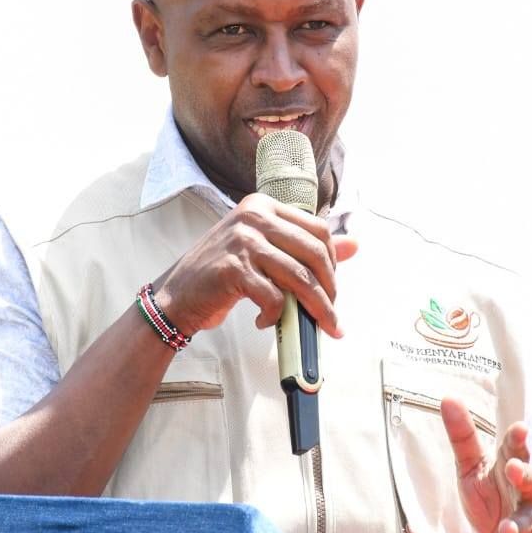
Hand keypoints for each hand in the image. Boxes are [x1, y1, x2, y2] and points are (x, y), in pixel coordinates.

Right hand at [154, 193, 357, 337]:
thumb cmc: (221, 274)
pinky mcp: (233, 268)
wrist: (176, 296)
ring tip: (314, 326)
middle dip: (329, 291)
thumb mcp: (264, 251)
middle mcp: (254, 216)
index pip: (318, 230)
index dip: (332, 264)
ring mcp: (243, 240)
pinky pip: (274, 297)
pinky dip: (275, 316)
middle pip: (314, 253)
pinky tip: (264, 321)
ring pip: (299, 277)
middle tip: (330, 316)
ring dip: (314, 309)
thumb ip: (306, 246)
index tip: (331, 288)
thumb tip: (355, 245)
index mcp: (263, 206)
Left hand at [440, 404, 531, 532]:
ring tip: (505, 529)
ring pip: (531, 521)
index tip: (519, 428)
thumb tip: (448, 397)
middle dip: (524, 474)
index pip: (516, 450)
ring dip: (518, 524)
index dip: (518, 440)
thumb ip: (463, 437)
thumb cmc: (493, 497)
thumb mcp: (473, 468)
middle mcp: (528, 493)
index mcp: (511, 468)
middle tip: (512, 467)